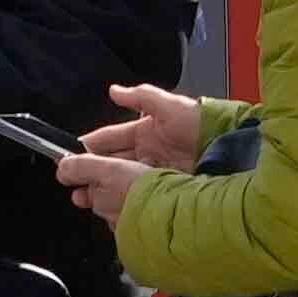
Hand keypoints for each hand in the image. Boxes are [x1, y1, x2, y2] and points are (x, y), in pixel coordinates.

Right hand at [53, 81, 206, 225]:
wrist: (228, 149)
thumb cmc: (200, 124)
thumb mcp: (170, 105)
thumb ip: (141, 97)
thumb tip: (113, 90)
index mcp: (145, 132)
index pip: (110, 139)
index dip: (90, 147)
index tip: (69, 156)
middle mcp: (147, 152)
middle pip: (112, 162)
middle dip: (90, 171)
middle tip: (71, 183)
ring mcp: (155, 171)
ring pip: (121, 179)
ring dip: (101, 187)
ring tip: (83, 199)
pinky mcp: (165, 187)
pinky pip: (137, 192)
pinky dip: (122, 197)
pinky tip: (109, 206)